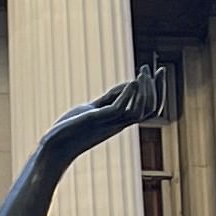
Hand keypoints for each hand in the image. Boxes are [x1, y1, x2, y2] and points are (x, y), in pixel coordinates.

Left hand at [35, 66, 168, 168]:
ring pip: (138, 110)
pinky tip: (132, 82)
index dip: (158, 91)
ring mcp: (109, 123)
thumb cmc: (71, 129)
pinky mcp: (97, 120)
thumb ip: (109, 99)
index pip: (148, 108)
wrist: (54, 146)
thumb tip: (126, 85)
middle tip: (156, 69)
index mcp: (119, 122)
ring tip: (143, 74)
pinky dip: (128, 95)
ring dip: (144, 91)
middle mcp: (118, 124)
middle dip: (157, 88)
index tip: (161, 71)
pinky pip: (120, 109)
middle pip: (149, 109)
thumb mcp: (94, 110)